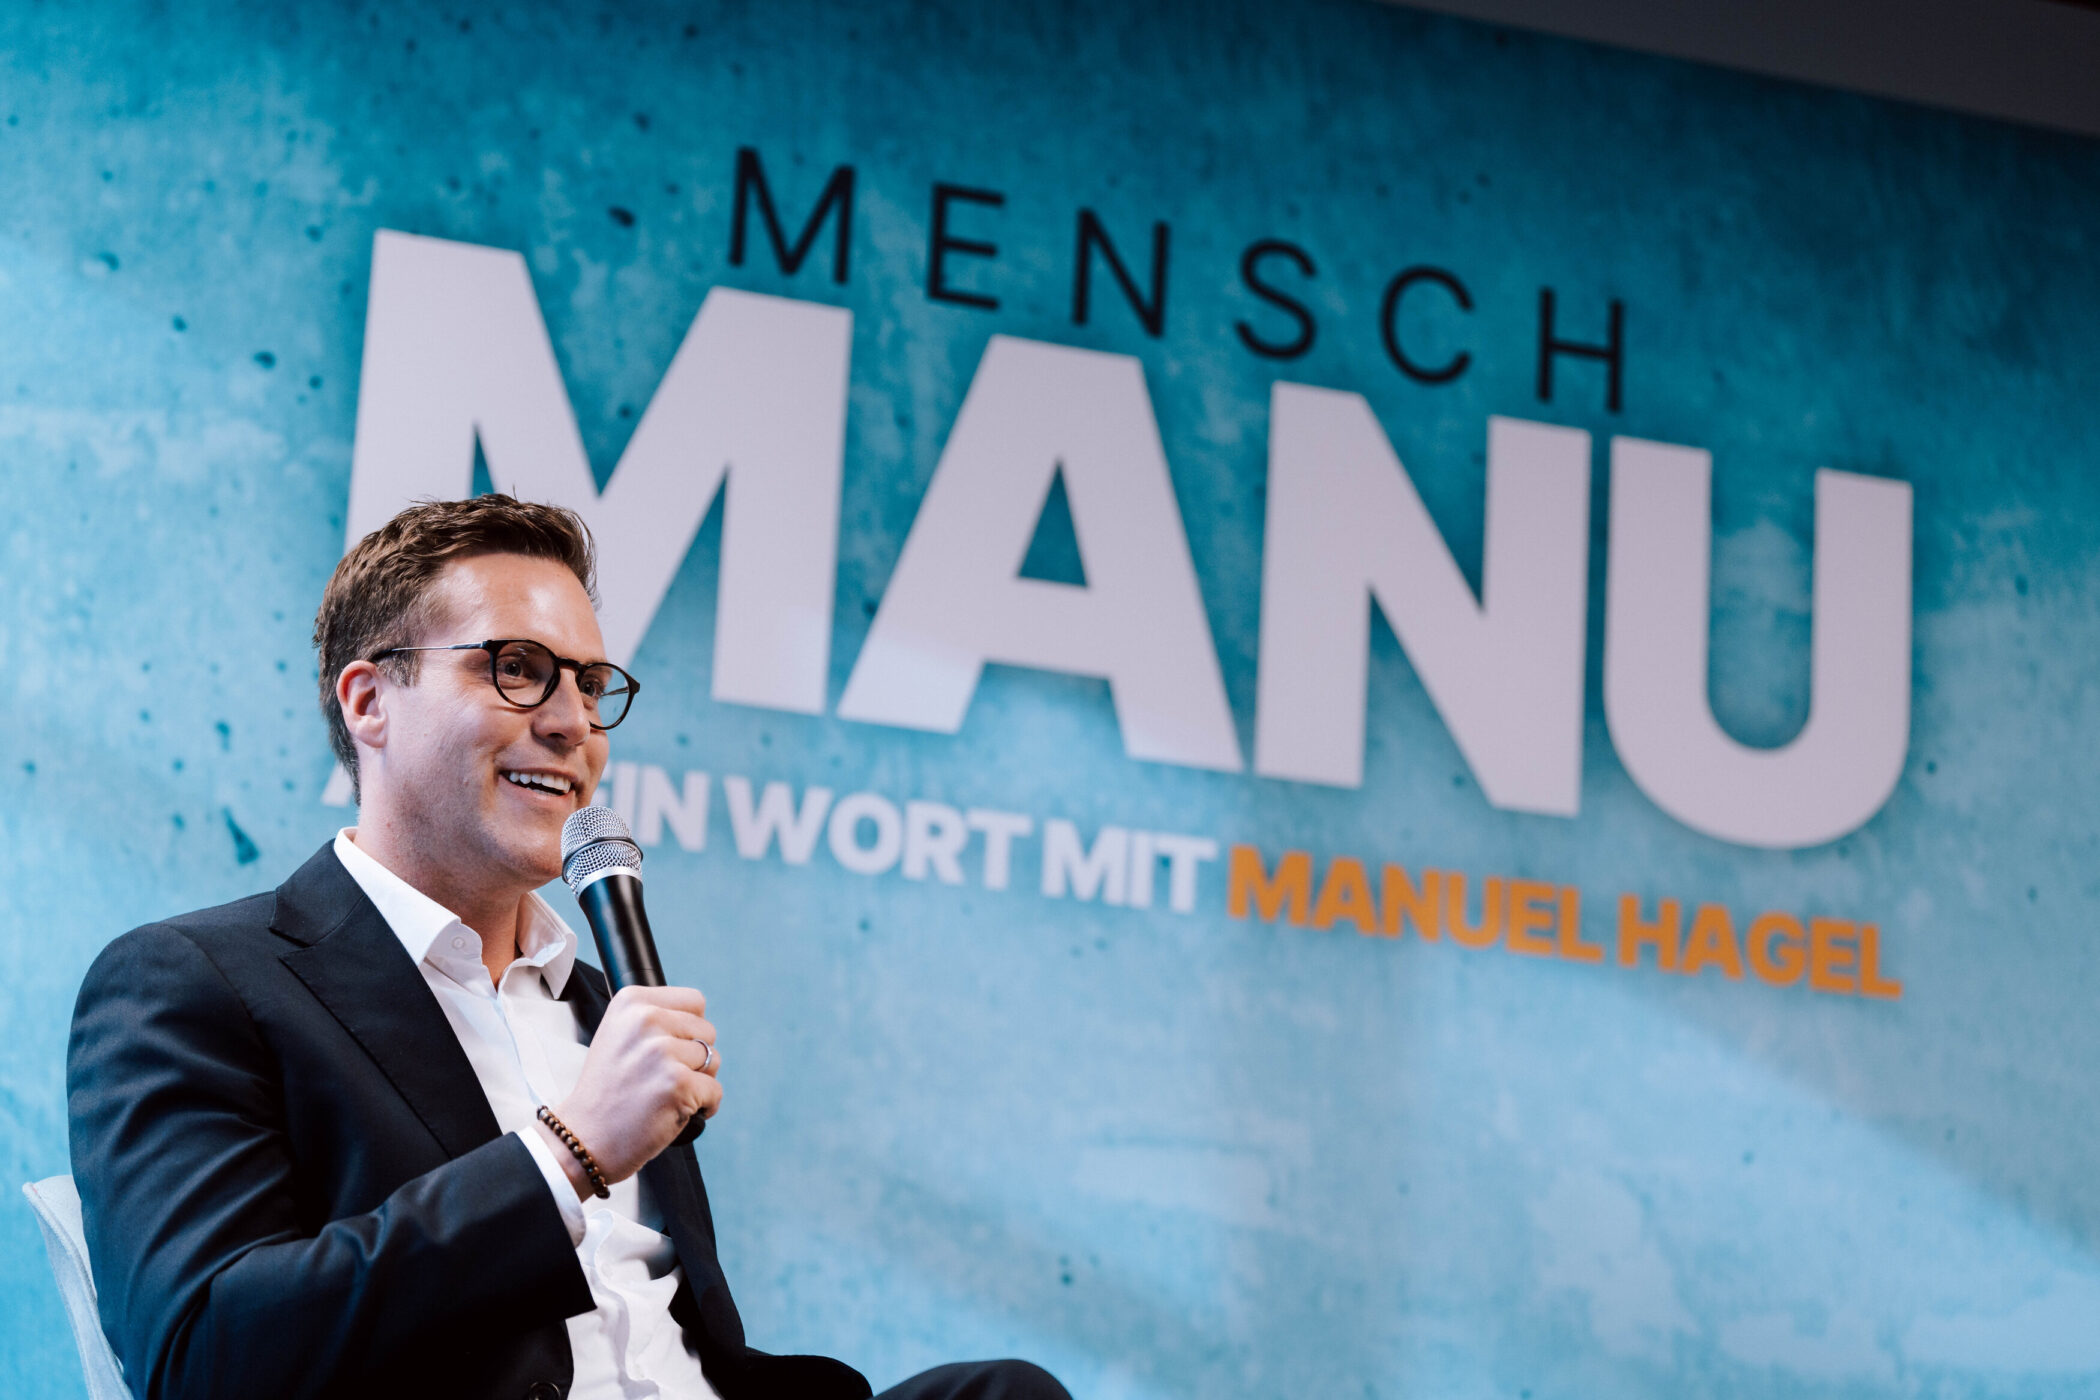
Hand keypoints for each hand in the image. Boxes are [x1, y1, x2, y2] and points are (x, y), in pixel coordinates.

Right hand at [539, 985, 718, 1193]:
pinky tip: (675, 1113)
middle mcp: (646, 1020)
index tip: (666, 1051)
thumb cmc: (606, 1092)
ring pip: (713, 1060)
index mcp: (632, 1002)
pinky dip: (704, 1106)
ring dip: (699, 1082)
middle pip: (707, 1031)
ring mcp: (661, 1051)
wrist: (583, 1139)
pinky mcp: (677, 1083)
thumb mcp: (618, 1035)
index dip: (688, 1030)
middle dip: (694, 1058)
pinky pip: (715, 1091)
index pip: (694, 1001)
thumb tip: (698, 1019)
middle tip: (661, 1079)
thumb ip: (654, 1019)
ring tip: (663, 1095)